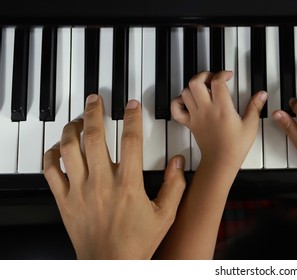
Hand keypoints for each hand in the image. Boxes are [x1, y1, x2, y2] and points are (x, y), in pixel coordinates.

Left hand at [43, 95, 186, 258]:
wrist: (110, 263)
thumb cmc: (137, 242)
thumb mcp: (165, 215)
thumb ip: (175, 187)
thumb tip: (179, 162)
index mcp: (128, 185)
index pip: (130, 141)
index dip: (132, 117)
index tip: (132, 105)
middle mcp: (101, 183)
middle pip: (93, 137)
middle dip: (94, 112)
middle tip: (96, 99)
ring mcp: (79, 190)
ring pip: (68, 149)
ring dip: (71, 129)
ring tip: (78, 119)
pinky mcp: (64, 200)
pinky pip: (50, 171)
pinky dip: (51, 155)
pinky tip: (58, 147)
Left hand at [171, 71, 266, 168]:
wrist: (220, 162)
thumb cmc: (235, 147)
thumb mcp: (250, 126)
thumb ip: (255, 107)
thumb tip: (261, 94)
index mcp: (222, 108)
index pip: (217, 82)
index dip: (223, 74)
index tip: (228, 76)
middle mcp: (206, 110)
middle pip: (196, 82)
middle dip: (204, 75)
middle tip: (213, 78)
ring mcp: (196, 116)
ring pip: (186, 92)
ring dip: (193, 86)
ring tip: (204, 88)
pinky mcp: (190, 123)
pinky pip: (176, 109)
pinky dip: (179, 101)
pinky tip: (188, 101)